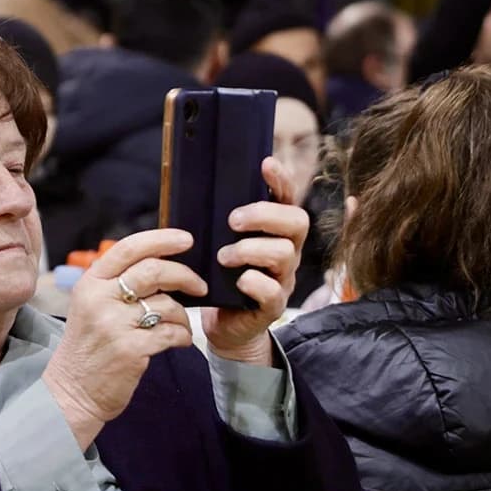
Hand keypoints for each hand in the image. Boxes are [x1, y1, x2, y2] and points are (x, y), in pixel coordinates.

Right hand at [43, 229, 205, 448]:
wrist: (71, 391)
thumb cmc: (88, 348)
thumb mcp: (90, 306)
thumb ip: (117, 284)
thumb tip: (161, 263)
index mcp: (90, 283)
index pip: (129, 248)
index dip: (162, 239)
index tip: (186, 239)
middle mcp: (100, 299)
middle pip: (154, 271)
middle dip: (185, 275)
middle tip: (199, 286)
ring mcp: (114, 324)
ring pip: (167, 305)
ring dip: (184, 315)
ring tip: (181, 325)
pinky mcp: (130, 349)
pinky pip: (171, 333)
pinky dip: (182, 336)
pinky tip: (178, 341)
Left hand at [201, 157, 308, 365]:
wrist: (225, 326)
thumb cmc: (219, 278)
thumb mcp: (218, 244)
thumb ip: (218, 222)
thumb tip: (193, 190)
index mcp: (275, 231)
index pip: (288, 198)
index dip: (281, 180)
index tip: (265, 164)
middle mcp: (287, 251)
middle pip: (297, 221)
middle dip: (263, 215)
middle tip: (232, 221)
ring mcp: (283, 279)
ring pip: (284, 253)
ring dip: (249, 249)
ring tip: (223, 257)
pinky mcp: (273, 306)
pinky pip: (272, 291)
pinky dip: (253, 282)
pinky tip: (238, 282)